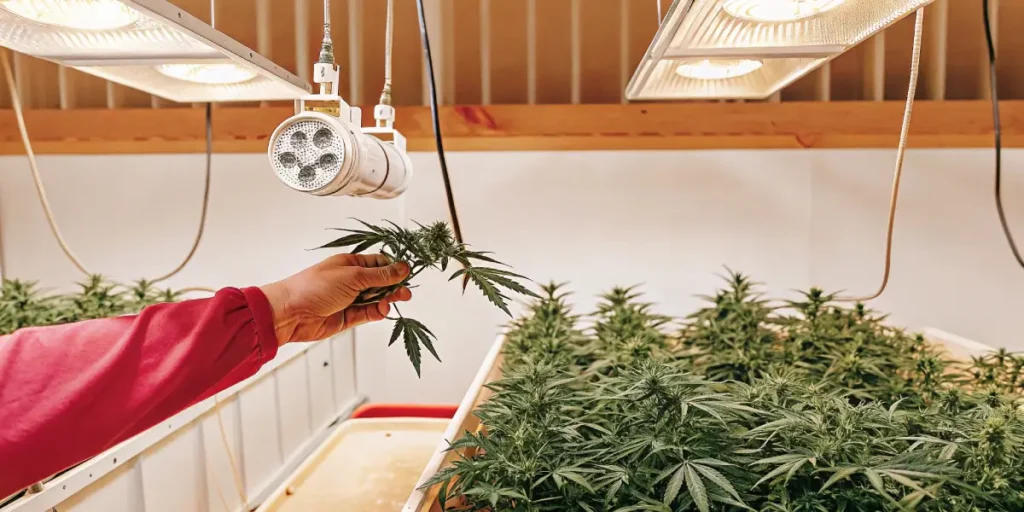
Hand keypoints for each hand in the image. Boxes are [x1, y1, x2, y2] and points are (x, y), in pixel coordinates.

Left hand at [259, 254, 411, 344]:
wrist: (291, 313)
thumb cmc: (315, 287)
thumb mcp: (353, 276)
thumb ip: (380, 275)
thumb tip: (403, 268)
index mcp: (350, 264)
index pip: (378, 263)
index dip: (393, 268)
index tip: (407, 274)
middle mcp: (350, 281)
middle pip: (380, 283)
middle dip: (393, 287)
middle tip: (406, 293)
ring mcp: (349, 299)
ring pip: (375, 300)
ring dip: (386, 301)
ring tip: (393, 302)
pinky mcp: (346, 317)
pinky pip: (367, 314)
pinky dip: (376, 313)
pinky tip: (381, 311)